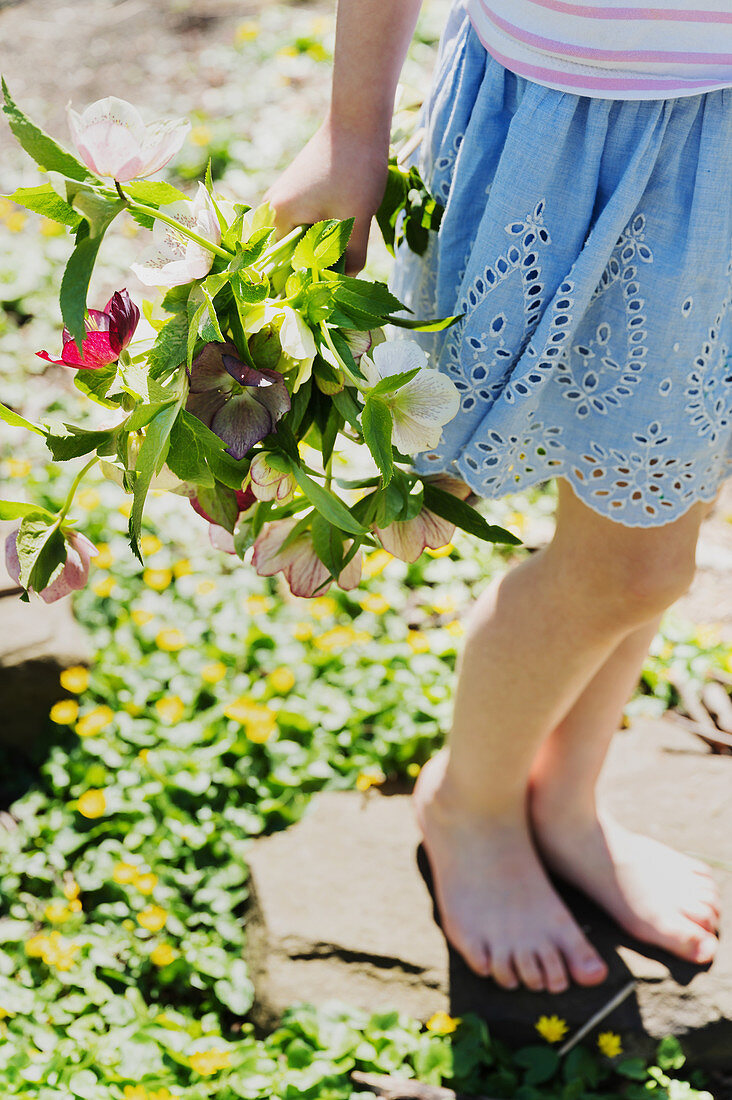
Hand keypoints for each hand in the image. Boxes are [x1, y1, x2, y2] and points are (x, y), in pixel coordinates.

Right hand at [264, 116, 389, 275]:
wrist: (358, 119)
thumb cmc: (356, 168)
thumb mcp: (356, 220)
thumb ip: (350, 258)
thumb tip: (345, 285)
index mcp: (277, 218)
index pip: (283, 269)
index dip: (307, 282)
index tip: (333, 288)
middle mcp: (270, 209)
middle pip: (290, 257)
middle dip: (316, 266)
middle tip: (347, 267)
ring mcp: (280, 200)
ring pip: (300, 242)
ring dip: (322, 249)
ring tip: (347, 243)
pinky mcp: (293, 194)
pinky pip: (304, 226)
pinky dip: (323, 233)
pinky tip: (344, 227)